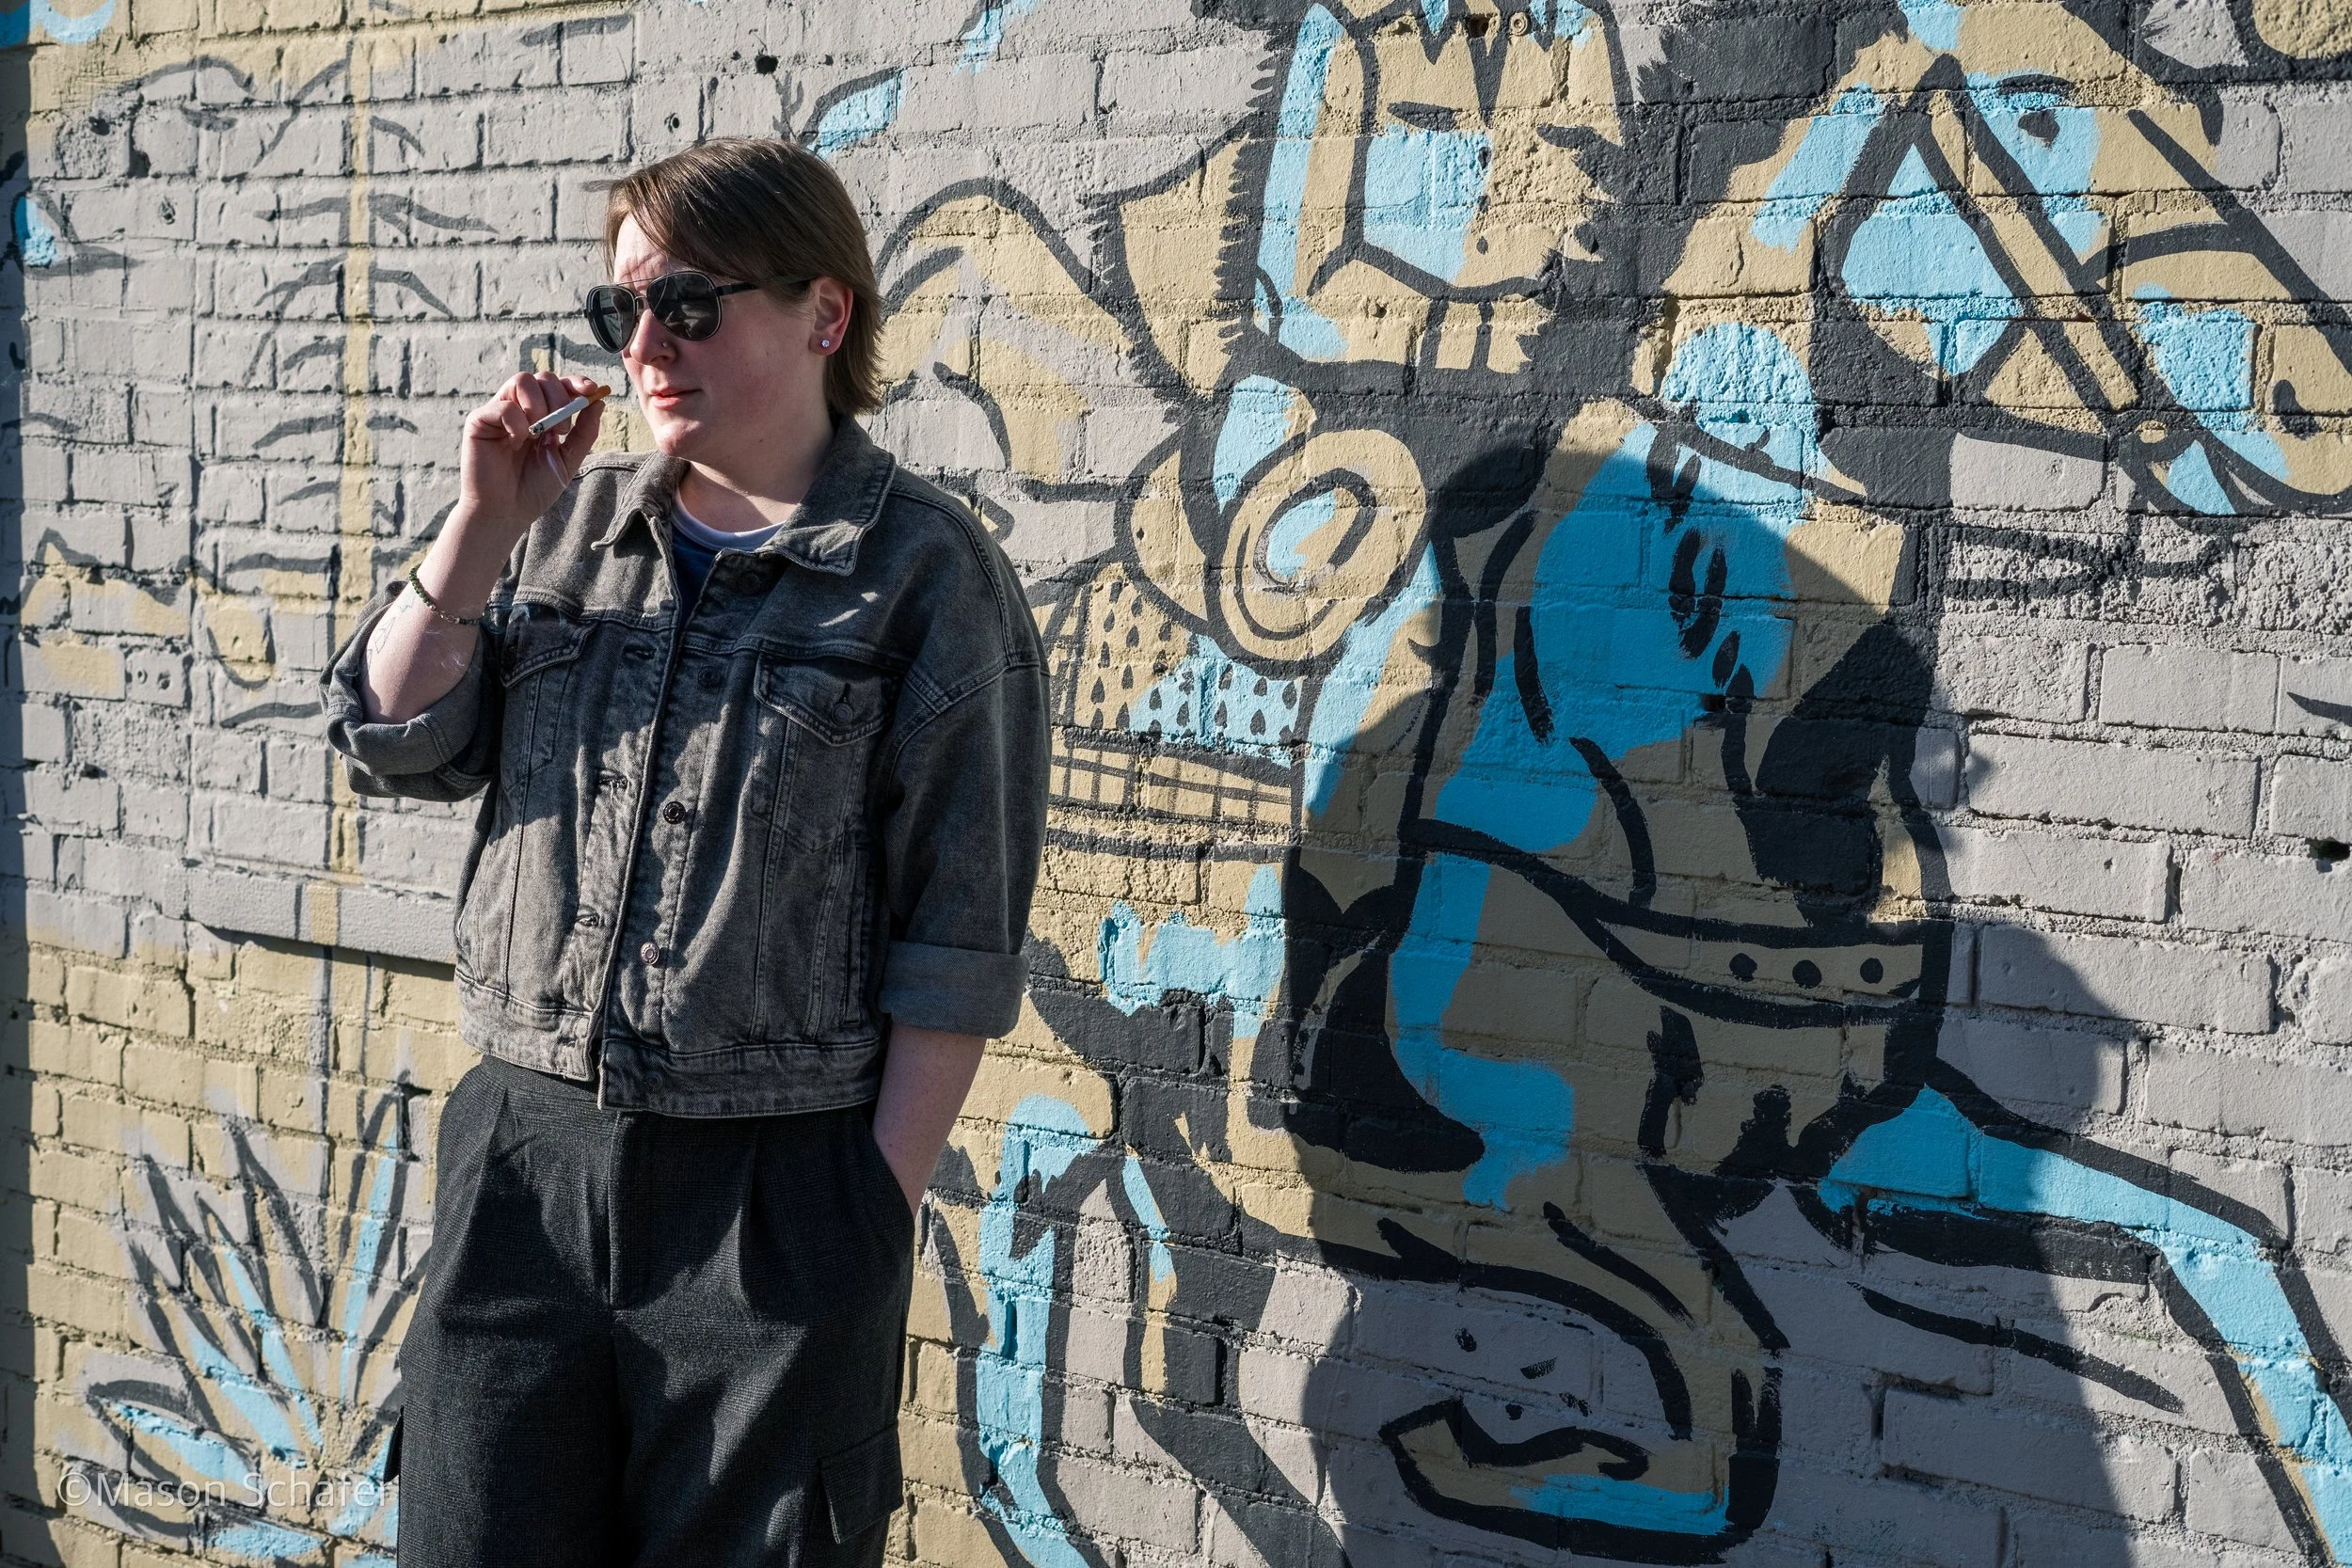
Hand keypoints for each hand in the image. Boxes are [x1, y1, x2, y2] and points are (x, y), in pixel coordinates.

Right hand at [455, 371, 605, 537]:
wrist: (507, 513)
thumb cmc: (534, 489)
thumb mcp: (568, 460)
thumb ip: (584, 432)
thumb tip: (600, 401)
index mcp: (542, 415)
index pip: (559, 385)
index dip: (575, 382)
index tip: (590, 390)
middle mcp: (520, 408)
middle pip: (543, 377)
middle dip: (559, 398)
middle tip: (561, 430)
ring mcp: (499, 412)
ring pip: (521, 380)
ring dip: (539, 404)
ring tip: (539, 433)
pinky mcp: (479, 421)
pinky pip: (502, 406)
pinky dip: (516, 421)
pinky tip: (517, 442)